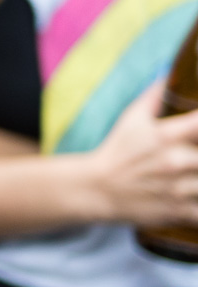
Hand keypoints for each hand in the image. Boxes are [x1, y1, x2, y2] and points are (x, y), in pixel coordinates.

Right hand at [84, 81, 197, 227]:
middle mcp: (175, 161)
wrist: (98, 189)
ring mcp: (179, 189)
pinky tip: (195, 192)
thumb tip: (170, 74)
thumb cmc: (118, 151)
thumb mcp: (132, 119)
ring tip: (195, 170)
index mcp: (166, 136)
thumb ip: (155, 96)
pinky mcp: (180, 212)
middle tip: (196, 155)